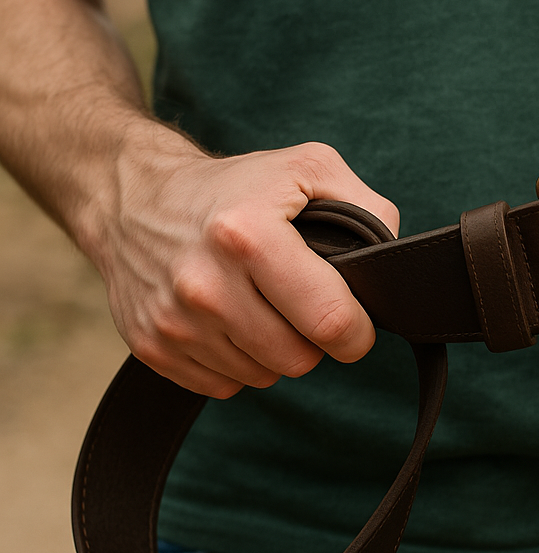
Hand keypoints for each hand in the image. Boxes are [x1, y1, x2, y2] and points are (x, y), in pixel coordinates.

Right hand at [91, 129, 398, 397]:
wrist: (132, 196)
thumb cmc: (234, 185)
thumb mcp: (308, 167)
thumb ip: (368, 207)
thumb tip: (390, 259)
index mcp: (248, 235)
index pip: (329, 322)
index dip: (357, 332)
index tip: (355, 321)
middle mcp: (205, 283)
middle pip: (299, 360)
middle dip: (313, 339)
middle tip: (302, 303)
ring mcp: (174, 320)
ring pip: (264, 377)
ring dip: (275, 350)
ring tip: (261, 303)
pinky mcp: (152, 346)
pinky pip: (225, 385)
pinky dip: (238, 361)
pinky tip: (231, 320)